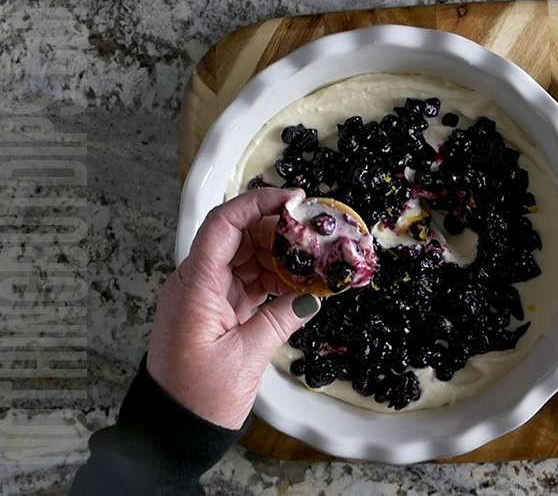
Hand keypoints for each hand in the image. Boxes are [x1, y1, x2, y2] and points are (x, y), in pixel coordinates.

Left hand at [147, 188, 320, 429]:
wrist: (173, 429)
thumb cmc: (196, 398)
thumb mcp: (246, 358)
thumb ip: (280, 319)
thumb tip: (309, 295)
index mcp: (195, 287)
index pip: (223, 225)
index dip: (257, 203)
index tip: (292, 199)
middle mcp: (197, 284)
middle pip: (238, 236)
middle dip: (277, 229)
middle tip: (314, 233)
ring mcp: (207, 296)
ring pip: (246, 257)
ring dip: (279, 255)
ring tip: (313, 258)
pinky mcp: (218, 310)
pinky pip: (249, 281)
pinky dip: (274, 279)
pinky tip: (299, 283)